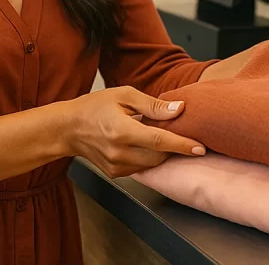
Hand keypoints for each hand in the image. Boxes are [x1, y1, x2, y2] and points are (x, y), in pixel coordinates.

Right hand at [63, 86, 205, 177]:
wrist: (68, 128)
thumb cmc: (95, 107)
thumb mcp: (124, 95)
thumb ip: (153, 105)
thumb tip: (179, 109)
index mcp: (122, 131)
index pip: (159, 141)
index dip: (182, 144)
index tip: (200, 147)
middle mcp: (119, 153)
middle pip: (159, 155)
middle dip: (173, 146)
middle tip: (179, 132)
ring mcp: (116, 166)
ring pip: (152, 163)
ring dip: (161, 152)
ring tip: (158, 135)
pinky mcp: (115, 173)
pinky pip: (141, 167)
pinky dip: (148, 157)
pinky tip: (144, 143)